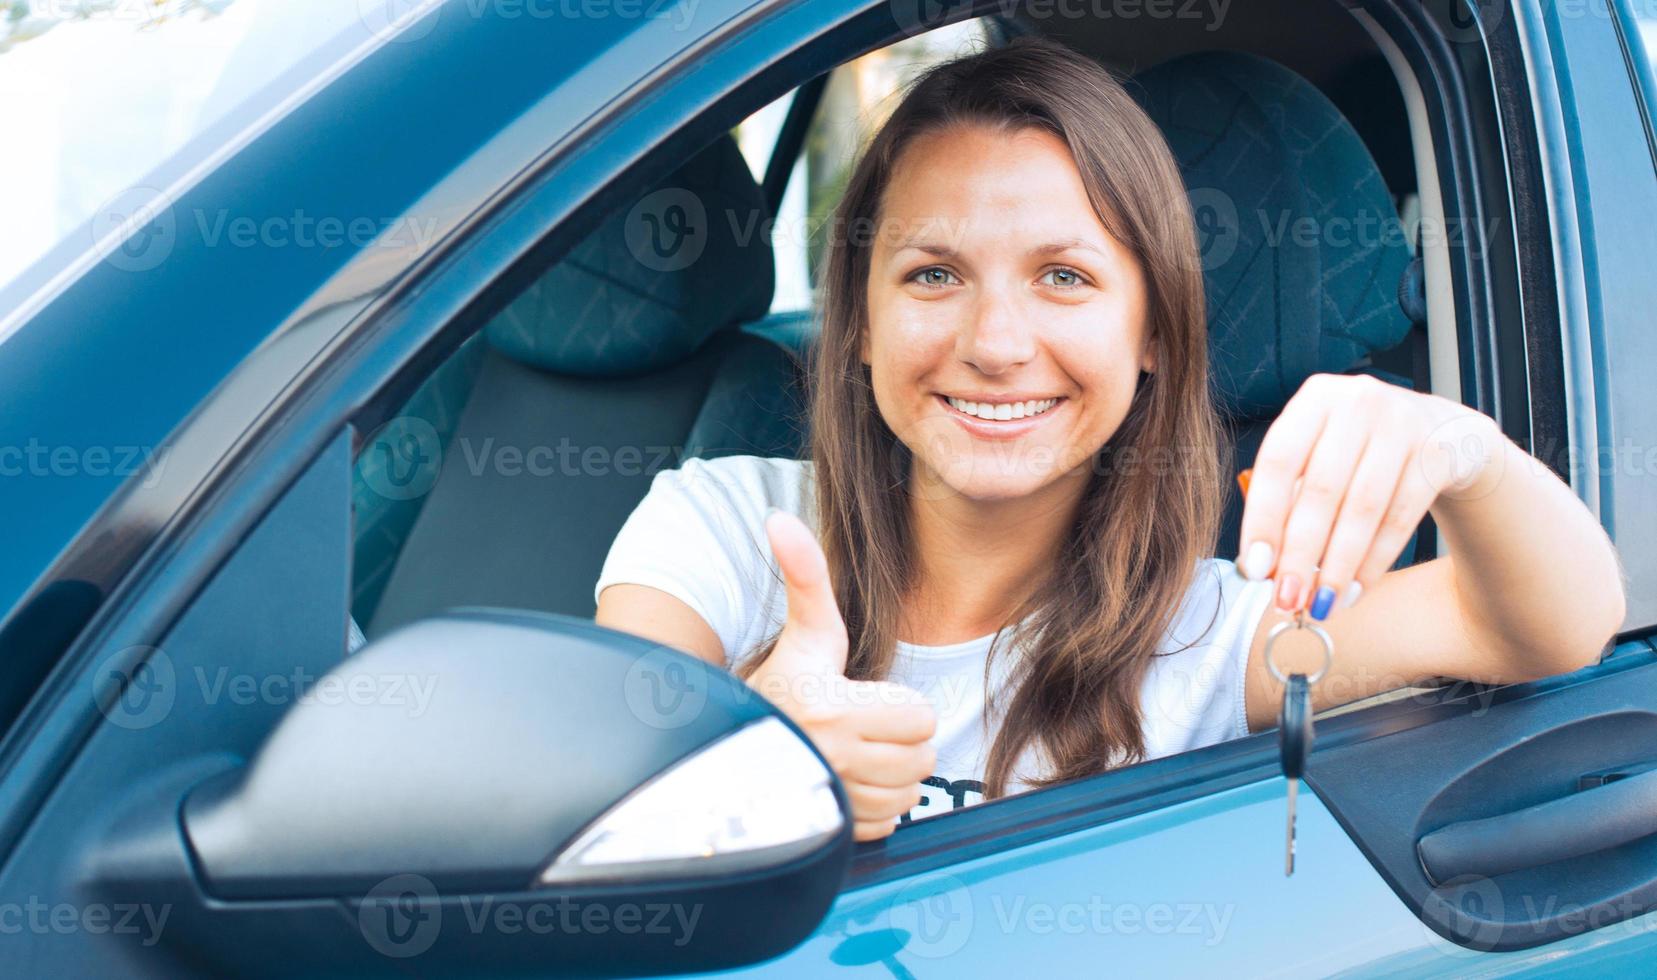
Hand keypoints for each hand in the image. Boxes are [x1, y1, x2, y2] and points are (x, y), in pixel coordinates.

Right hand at [746, 509, 937, 840]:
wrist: (730, 751)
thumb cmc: (779, 687)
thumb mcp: (804, 632)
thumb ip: (804, 575)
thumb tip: (780, 517)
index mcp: (832, 709)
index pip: (920, 716)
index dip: (902, 704)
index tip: (866, 697)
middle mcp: (832, 761)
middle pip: (922, 758)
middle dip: (902, 740)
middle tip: (865, 725)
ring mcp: (832, 802)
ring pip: (908, 794)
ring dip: (891, 776)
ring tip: (855, 753)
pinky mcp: (832, 831)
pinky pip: (887, 824)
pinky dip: (875, 807)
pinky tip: (847, 782)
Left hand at [1238, 373, 1505, 618]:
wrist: (1442, 430)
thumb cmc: (1359, 450)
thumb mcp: (1321, 452)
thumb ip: (1290, 499)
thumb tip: (1262, 567)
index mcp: (1315, 398)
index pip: (1279, 462)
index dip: (1263, 518)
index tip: (1254, 568)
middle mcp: (1358, 403)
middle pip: (1322, 491)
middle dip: (1300, 554)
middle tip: (1286, 599)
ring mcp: (1403, 424)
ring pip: (1363, 510)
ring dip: (1337, 566)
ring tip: (1320, 604)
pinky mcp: (1439, 453)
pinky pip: (1400, 519)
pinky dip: (1374, 562)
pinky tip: (1354, 590)